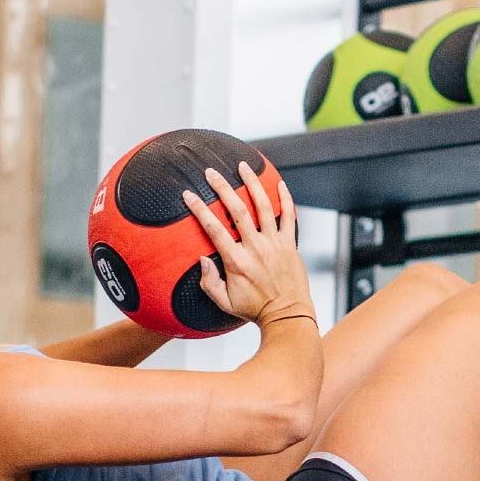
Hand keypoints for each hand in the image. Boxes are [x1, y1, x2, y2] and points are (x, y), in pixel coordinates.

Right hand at [182, 164, 313, 327]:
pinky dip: (285, 199)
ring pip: (264, 206)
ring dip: (252, 184)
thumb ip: (208, 282)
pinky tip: (279, 183)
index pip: (214, 229)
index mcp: (236, 261)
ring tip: (243, 166)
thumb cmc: (254, 309)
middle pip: (237, 210)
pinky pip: (289, 216)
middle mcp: (256, 248)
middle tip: (211, 172)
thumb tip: (201, 259)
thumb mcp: (224, 302)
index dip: (200, 209)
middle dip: (222, 187)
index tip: (189, 195)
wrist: (287, 314)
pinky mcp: (290, 244)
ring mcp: (275, 243)